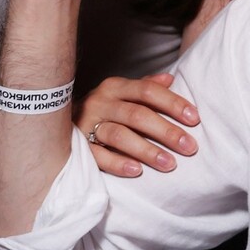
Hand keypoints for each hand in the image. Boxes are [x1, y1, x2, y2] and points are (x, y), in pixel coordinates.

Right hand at [76, 73, 199, 177]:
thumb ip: (145, 86)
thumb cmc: (102, 109)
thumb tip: (170, 79)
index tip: (195, 119)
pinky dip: (118, 163)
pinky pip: (98, 156)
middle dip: (166, 131)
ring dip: (147, 150)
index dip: (173, 104)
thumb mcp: (121, 93)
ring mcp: (87, 124)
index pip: (148, 91)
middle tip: (189, 146)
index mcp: (115, 87)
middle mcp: (100, 102)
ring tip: (169, 164)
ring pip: (120, 135)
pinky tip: (136, 171)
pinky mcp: (78, 146)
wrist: (55, 122)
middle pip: (137, 115)